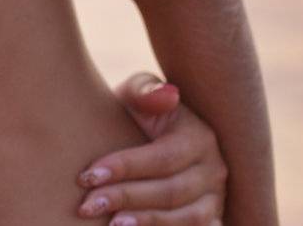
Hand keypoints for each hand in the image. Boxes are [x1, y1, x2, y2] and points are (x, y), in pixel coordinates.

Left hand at [75, 72, 226, 224]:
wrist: (147, 134)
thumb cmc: (139, 112)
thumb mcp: (139, 93)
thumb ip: (145, 90)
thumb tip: (167, 95)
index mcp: (200, 136)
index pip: (163, 158)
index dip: (125, 168)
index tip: (86, 176)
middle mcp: (214, 170)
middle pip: (171, 191)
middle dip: (126, 198)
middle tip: (86, 205)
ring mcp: (216, 198)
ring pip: (186, 218)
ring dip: (147, 222)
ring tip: (111, 224)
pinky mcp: (210, 219)